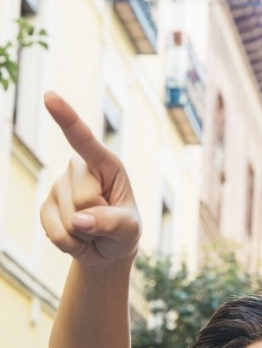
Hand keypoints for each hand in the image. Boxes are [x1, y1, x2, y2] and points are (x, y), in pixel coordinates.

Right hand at [40, 91, 140, 265]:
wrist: (108, 250)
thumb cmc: (124, 231)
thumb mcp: (129, 229)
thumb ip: (112, 222)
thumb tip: (79, 220)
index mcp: (106, 164)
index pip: (84, 140)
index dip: (66, 118)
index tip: (49, 96)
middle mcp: (79, 169)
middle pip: (83, 198)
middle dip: (97, 220)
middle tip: (104, 223)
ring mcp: (59, 187)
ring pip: (69, 219)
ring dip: (85, 235)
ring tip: (93, 231)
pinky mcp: (46, 207)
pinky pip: (55, 232)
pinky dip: (71, 245)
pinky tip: (78, 238)